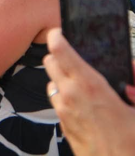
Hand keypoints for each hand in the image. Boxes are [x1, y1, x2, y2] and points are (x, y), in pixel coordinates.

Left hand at [44, 28, 134, 155]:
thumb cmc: (129, 143)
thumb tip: (132, 68)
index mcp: (89, 86)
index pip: (60, 50)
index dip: (57, 37)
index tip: (59, 32)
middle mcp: (70, 95)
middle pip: (49, 62)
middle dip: (58, 56)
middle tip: (72, 56)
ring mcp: (62, 110)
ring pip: (51, 81)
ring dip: (60, 78)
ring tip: (80, 82)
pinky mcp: (62, 123)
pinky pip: (57, 101)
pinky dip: (64, 96)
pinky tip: (83, 103)